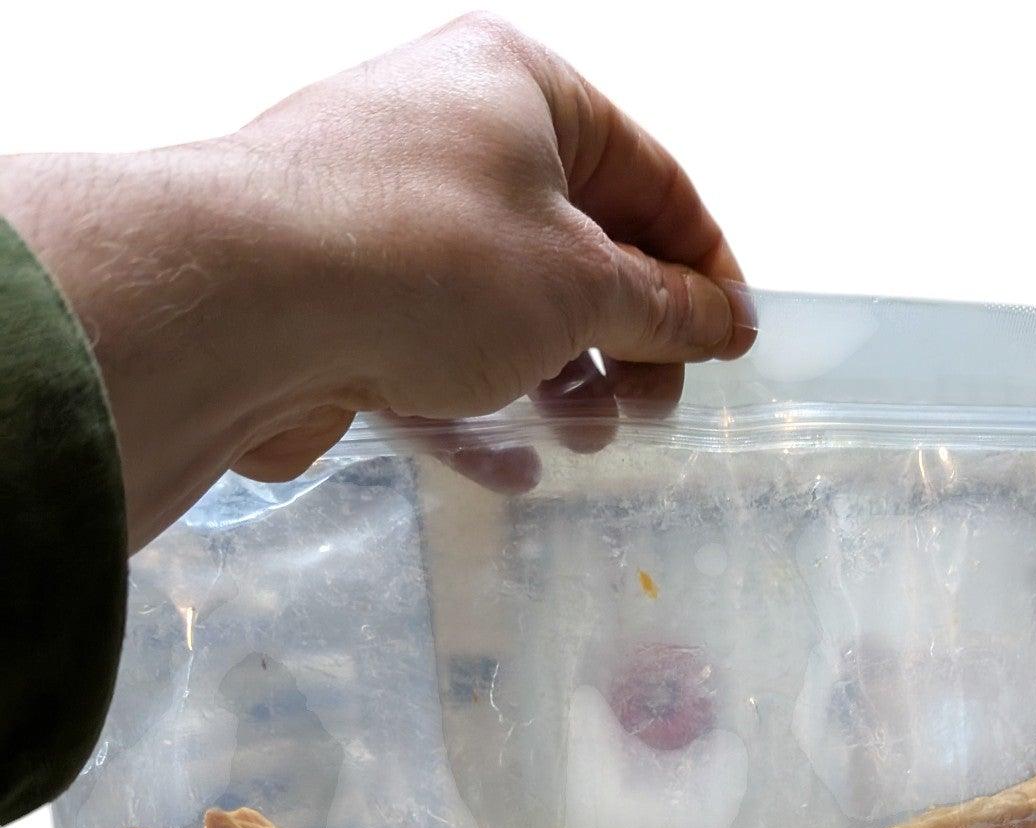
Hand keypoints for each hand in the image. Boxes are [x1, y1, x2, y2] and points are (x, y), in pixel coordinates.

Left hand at [0, 14, 751, 547]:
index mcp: (523, 88)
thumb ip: (665, 311)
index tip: (731, 346)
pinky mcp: (340, 297)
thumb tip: (727, 321)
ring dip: (561, 381)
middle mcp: (452, 134)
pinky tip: (512, 465)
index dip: (703, 270)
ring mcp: (388, 216)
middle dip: (627, 339)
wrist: (239, 305)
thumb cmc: (424, 260)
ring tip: (583, 437)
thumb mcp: (580, 288)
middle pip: (579, 247)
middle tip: (648, 409)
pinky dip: (481, 408)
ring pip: (507, 308)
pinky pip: (434, 354)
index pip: (652, 179)